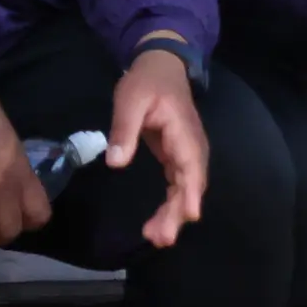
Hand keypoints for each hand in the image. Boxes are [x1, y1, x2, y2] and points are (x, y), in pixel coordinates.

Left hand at [108, 47, 211, 247]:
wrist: (161, 67)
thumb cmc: (146, 82)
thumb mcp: (129, 100)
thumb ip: (124, 130)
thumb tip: (115, 163)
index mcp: (183, 132)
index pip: (191, 166)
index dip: (191, 191)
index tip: (190, 215)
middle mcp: (191, 147)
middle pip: (190, 185)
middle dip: (178, 213)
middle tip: (161, 238)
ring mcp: (186, 154)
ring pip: (185, 189)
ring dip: (174, 214)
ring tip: (157, 238)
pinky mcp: (177, 158)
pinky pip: (178, 186)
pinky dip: (171, 205)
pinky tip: (159, 223)